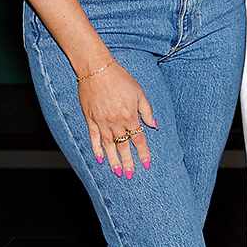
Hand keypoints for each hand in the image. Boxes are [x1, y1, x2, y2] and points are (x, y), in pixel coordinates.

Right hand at [77, 60, 156, 179]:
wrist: (97, 70)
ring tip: (117, 172)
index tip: (147, 165)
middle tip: (130, 176)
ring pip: (108, 146)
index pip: (138, 139)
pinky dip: (96, 149)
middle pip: (123, 146)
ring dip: (113, 160)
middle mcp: (116, 122)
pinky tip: (99, 159)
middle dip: (128, 162)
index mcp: (130, 116)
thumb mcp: (139, 92)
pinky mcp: (90, 119)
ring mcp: (102, 122)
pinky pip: (93, 138)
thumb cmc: (121, 79)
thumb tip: (155, 126)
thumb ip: (147, 110)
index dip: (143, 153)